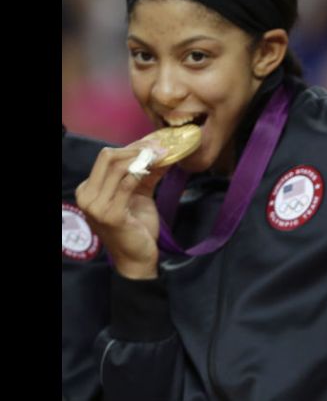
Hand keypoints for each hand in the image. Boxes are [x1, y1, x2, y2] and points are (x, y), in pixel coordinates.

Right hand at [75, 145, 167, 278]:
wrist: (137, 258)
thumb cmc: (136, 226)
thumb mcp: (138, 195)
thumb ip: (144, 174)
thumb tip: (160, 151)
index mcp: (88, 189)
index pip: (106, 158)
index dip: (132, 147)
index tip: (154, 144)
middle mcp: (87, 196)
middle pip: (108, 157)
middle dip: (136, 149)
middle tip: (160, 148)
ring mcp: (96, 206)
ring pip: (118, 167)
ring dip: (143, 159)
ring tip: (163, 156)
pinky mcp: (111, 215)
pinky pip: (127, 185)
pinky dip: (142, 173)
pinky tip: (157, 169)